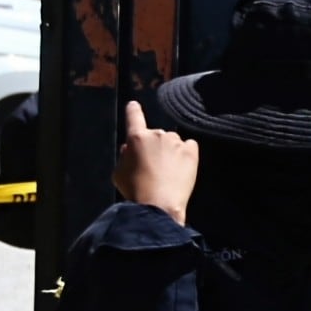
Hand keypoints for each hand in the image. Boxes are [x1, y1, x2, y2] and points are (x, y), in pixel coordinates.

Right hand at [115, 101, 198, 222]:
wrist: (158, 204)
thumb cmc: (135, 191)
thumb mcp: (118, 173)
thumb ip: (124, 156)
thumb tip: (129, 148)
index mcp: (136, 138)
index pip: (134, 117)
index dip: (133, 110)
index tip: (134, 105)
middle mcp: (157, 134)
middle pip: (156, 136)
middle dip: (155, 147)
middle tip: (153, 168)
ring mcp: (176, 142)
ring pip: (173, 142)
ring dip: (171, 152)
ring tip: (168, 173)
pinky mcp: (191, 151)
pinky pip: (189, 146)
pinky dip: (186, 154)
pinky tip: (181, 169)